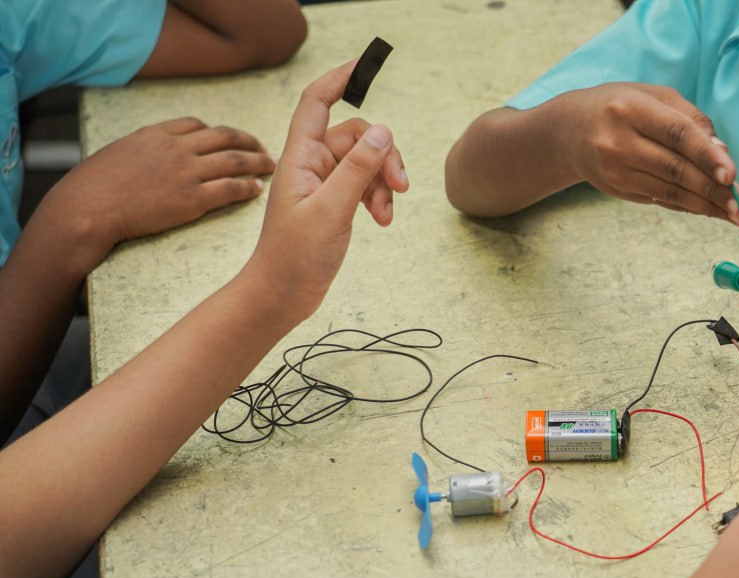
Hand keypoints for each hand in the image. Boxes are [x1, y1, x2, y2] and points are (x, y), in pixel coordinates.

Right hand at [45, 116, 275, 263]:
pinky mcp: (192, 199)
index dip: (218, 132)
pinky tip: (258, 190)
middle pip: (225, 137)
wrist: (90, 207)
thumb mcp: (120, 153)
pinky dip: (248, 187)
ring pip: (235, 161)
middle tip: (264, 148)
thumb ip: (145, 149)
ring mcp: (186, 172)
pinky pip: (231, 189)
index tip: (230, 139)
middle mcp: (176, 148)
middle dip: (249, 141)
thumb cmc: (96, 186)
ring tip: (271, 166)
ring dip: (258, 162)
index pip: (197, 125)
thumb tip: (155, 155)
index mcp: (157, 134)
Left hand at [246, 60, 409, 324]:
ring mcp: (323, 183)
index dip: (339, 79)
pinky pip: (364, 184)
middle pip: (356, 136)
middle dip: (383, 156)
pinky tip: (382, 220)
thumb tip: (382, 131)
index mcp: (299, 158)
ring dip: (383, 182)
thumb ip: (358, 169)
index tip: (364, 64)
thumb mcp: (332, 210)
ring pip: (365, 161)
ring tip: (388, 213)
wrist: (282, 295)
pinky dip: (378, 197)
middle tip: (400, 187)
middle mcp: (310, 164)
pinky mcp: (333, 202)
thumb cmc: (294, 256)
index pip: (317, 102)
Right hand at [555, 83, 738, 223]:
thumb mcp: (653, 96)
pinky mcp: (618, 189)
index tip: (731, 175)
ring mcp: (616, 170)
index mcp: (631, 108)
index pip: (676, 133)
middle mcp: (619, 141)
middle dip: (714, 190)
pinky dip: (689, 205)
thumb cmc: (621, 106)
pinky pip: (661, 199)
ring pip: (670, 191)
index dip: (707, 155)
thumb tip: (722, 154)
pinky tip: (710, 210)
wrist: (569, 131)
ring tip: (735, 215)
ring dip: (706, 205)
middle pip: (676, 169)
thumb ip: (690, 119)